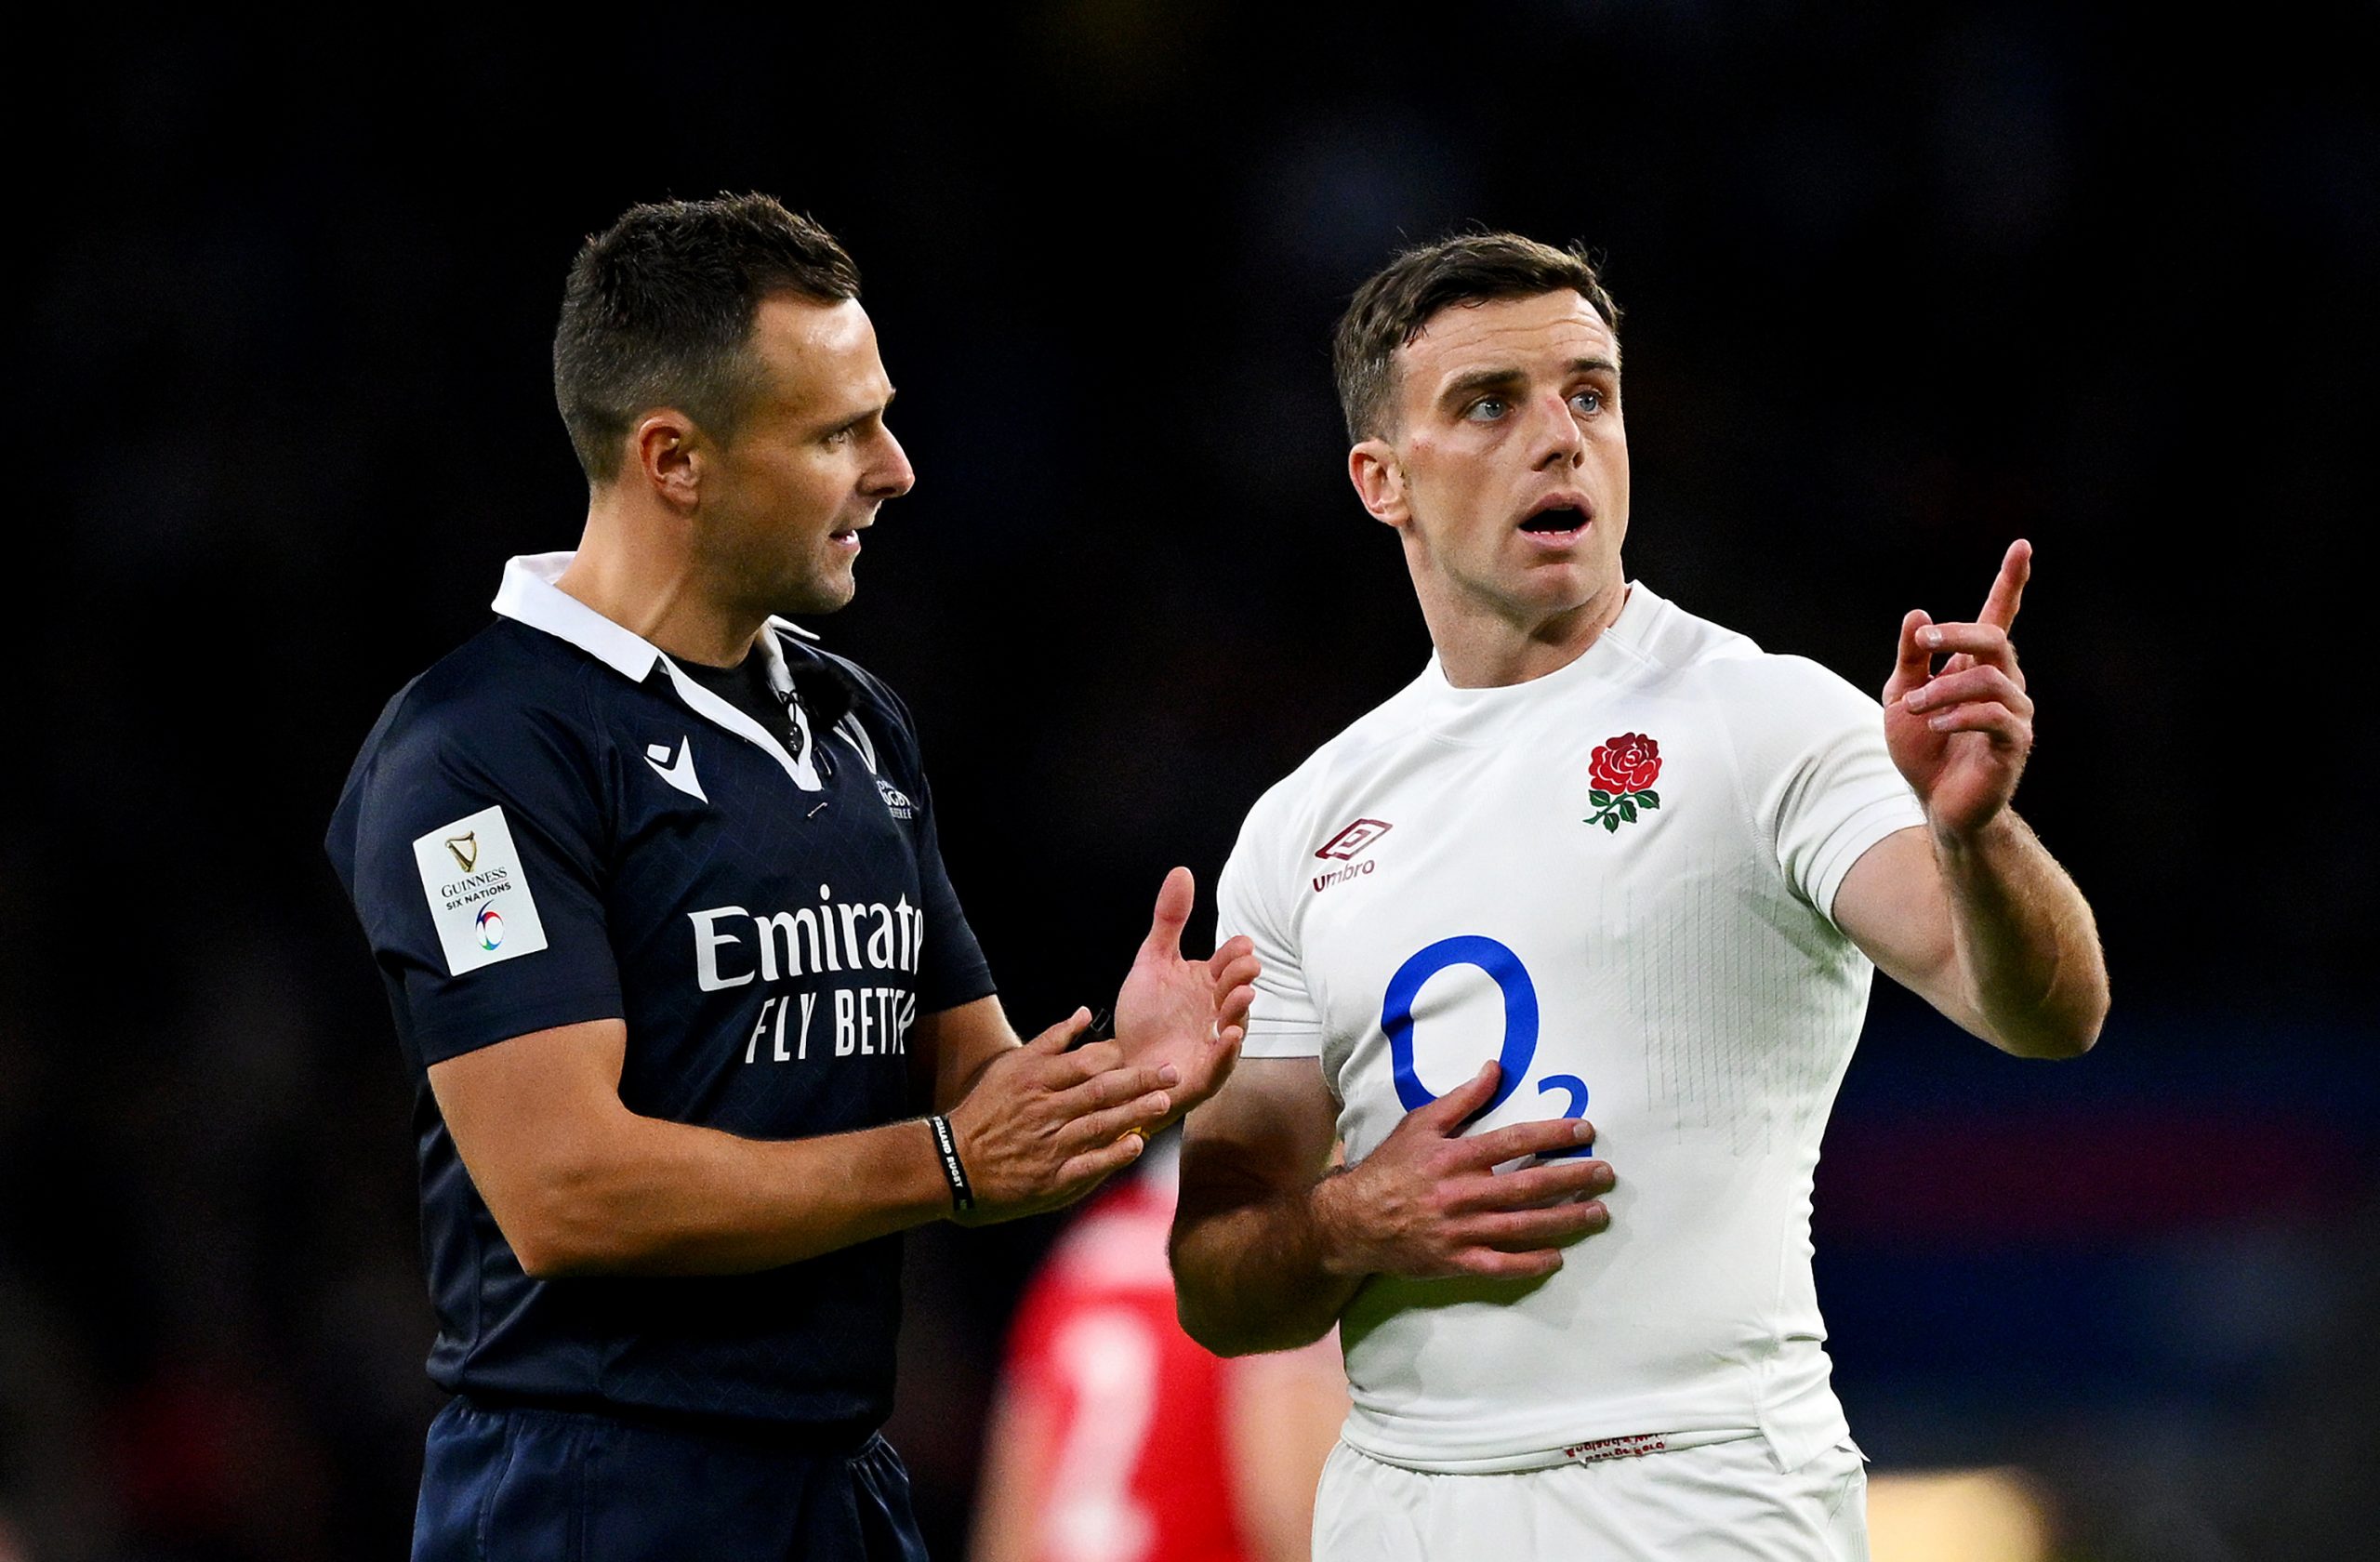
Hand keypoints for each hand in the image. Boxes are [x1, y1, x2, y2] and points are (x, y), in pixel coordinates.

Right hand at [944, 1008, 1176, 1225]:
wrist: (954, 1164)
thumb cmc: (986, 1111)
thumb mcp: (1011, 1066)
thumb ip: (1052, 1040)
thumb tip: (1085, 1012)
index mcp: (1035, 1080)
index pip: (1084, 1064)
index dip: (1118, 1060)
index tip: (1147, 1056)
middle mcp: (1044, 1111)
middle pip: (1098, 1092)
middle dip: (1139, 1082)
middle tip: (1172, 1074)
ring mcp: (1048, 1146)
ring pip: (1097, 1126)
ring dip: (1133, 1114)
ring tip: (1163, 1103)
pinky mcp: (1050, 1178)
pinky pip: (1086, 1166)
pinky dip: (1111, 1156)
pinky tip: (1134, 1146)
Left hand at [1113, 867, 1259, 1117]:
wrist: (1122, 1064)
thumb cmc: (1146, 1015)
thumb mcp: (1153, 960)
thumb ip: (1169, 919)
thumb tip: (1181, 871)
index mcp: (1209, 983)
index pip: (1230, 962)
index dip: (1237, 954)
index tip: (1240, 945)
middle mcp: (1217, 1011)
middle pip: (1237, 992)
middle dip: (1242, 979)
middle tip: (1244, 967)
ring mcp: (1214, 1044)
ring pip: (1235, 1026)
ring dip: (1239, 1011)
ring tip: (1241, 996)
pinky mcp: (1205, 1074)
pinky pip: (1222, 1064)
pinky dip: (1227, 1051)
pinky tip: (1228, 1036)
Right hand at [1312, 1062, 1613, 1281]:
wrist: (1352, 1221)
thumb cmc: (1390, 1169)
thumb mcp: (1419, 1125)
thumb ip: (1460, 1100)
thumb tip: (1495, 1068)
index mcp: (1454, 1156)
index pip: (1513, 1141)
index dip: (1552, 1134)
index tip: (1584, 1131)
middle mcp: (1461, 1193)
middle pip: (1528, 1185)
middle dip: (1572, 1179)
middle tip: (1605, 1174)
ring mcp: (1460, 1231)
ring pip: (1523, 1226)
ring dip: (1565, 1220)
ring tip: (1597, 1213)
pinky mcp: (1456, 1261)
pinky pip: (1500, 1265)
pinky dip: (1530, 1263)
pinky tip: (1557, 1257)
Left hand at [1884, 539, 2035, 840]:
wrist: (1936, 804)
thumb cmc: (1923, 750)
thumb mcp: (1901, 696)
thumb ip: (1910, 659)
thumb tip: (1918, 615)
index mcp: (1978, 666)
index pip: (1999, 617)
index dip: (2010, 582)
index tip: (2022, 546)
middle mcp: (2004, 683)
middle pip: (1994, 639)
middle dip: (1955, 635)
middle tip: (1921, 647)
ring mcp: (2014, 713)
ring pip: (1990, 678)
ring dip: (1944, 688)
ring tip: (1914, 708)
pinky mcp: (2015, 744)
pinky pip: (1996, 717)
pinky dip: (1960, 716)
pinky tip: (1937, 726)